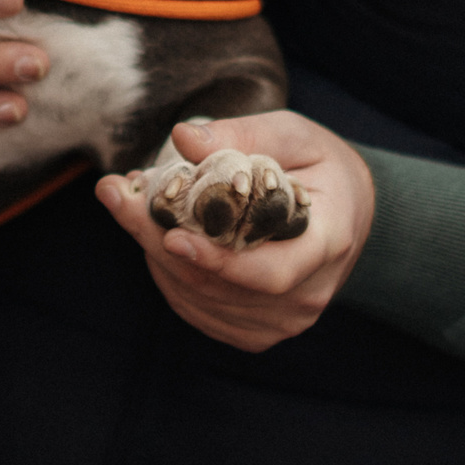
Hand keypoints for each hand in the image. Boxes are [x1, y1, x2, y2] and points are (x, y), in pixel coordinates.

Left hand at [95, 113, 372, 352]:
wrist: (348, 211)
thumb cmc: (319, 165)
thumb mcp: (293, 134)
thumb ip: (242, 135)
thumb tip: (183, 138)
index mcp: (327, 242)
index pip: (271, 271)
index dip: (217, 260)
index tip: (171, 234)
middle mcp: (308, 292)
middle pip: (221, 286)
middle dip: (158, 240)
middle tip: (116, 194)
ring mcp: (285, 319)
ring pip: (202, 299)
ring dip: (155, 254)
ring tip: (127, 205)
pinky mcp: (260, 330)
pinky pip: (200, 311)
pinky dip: (169, 276)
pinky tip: (153, 237)